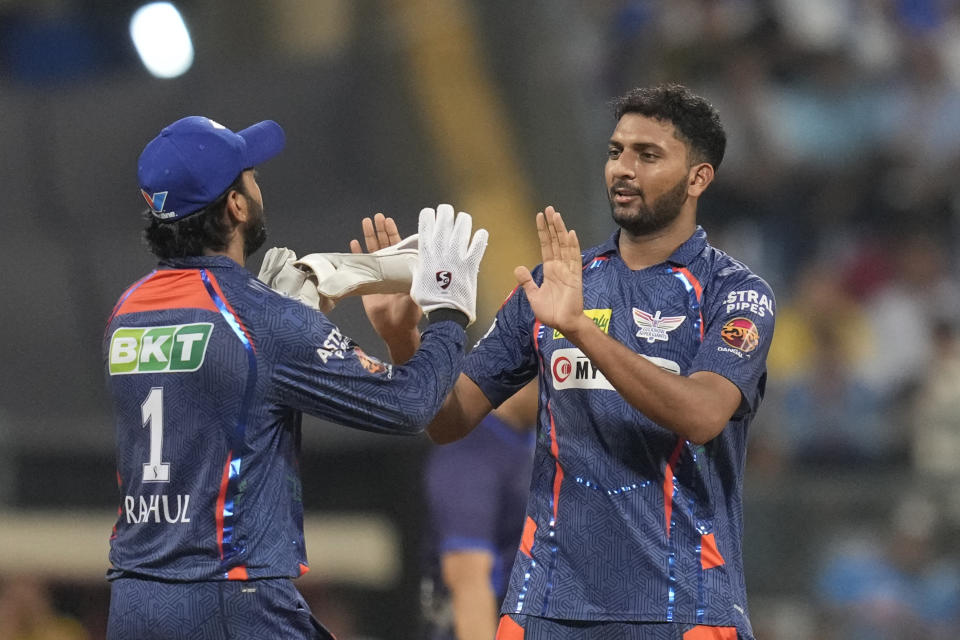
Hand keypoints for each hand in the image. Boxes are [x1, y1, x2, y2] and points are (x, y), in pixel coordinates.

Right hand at [350, 213, 422, 347]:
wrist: (395, 330)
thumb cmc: (409, 314)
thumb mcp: (414, 294)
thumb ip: (413, 280)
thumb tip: (417, 264)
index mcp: (403, 269)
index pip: (399, 246)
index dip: (393, 233)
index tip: (388, 220)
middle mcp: (391, 269)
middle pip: (384, 245)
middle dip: (380, 230)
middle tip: (376, 216)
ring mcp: (378, 275)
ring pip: (372, 251)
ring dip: (369, 237)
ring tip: (366, 222)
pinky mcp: (367, 284)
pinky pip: (360, 266)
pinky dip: (357, 254)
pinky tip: (353, 242)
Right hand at [410, 204, 487, 325]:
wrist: (446, 313)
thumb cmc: (429, 299)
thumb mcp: (416, 279)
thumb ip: (418, 265)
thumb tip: (418, 260)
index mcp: (426, 251)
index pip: (426, 221)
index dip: (429, 214)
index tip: (431, 215)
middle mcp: (441, 249)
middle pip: (445, 217)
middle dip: (446, 211)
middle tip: (448, 212)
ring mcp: (457, 255)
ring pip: (463, 226)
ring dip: (463, 220)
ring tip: (463, 221)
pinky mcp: (471, 263)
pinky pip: (478, 244)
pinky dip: (480, 237)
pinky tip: (480, 235)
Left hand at [514, 207, 587, 336]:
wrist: (564, 323)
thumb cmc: (551, 312)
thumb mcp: (533, 296)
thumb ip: (527, 282)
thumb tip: (517, 268)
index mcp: (550, 270)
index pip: (546, 246)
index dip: (543, 231)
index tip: (540, 217)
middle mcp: (560, 267)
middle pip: (555, 241)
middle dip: (552, 225)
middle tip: (549, 209)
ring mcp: (568, 270)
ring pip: (564, 246)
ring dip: (560, 231)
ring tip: (557, 216)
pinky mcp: (575, 276)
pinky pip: (574, 259)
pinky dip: (572, 246)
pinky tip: (570, 234)